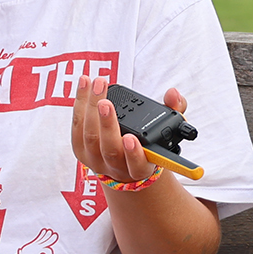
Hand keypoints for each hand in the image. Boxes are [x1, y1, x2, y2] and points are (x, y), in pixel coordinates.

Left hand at [72, 83, 188, 189]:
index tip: (131, 138)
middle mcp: (117, 168)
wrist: (124, 167)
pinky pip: (77, 128)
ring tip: (97, 84)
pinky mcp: (81, 151)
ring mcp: (97, 161)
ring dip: (90, 109)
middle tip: (106, 103)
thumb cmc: (148, 145)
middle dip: (107, 125)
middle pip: (110, 150)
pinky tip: (85, 85)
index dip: (134, 154)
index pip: (138, 166)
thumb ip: (175, 111)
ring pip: (90, 137)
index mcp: (142, 168)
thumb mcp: (168, 132)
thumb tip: (173, 94)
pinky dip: (80, 105)